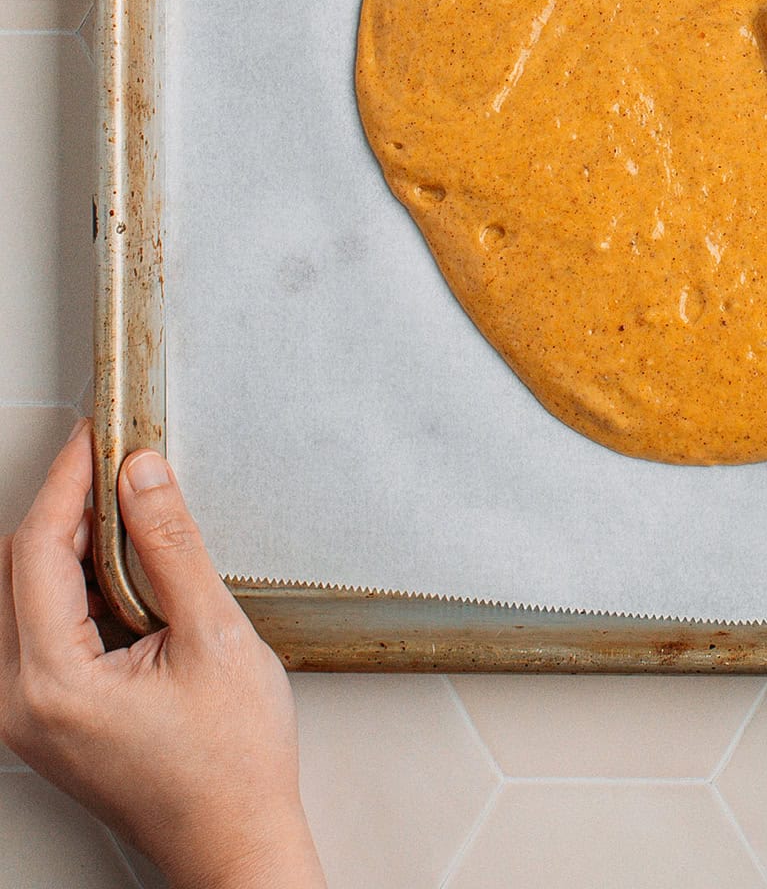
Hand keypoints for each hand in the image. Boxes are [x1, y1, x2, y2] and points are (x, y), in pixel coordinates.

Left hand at [0, 421, 325, 888]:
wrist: (234, 844)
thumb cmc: (230, 768)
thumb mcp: (214, 636)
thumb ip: (172, 546)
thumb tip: (142, 475)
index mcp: (51, 683)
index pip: (36, 549)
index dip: (68, 480)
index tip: (99, 434)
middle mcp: (20, 701)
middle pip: (20, 567)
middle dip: (67, 504)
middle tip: (117, 459)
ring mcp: (28, 713)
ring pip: (26, 593)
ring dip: (70, 542)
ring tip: (128, 505)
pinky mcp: (46, 716)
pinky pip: (41, 626)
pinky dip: (75, 582)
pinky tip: (122, 564)